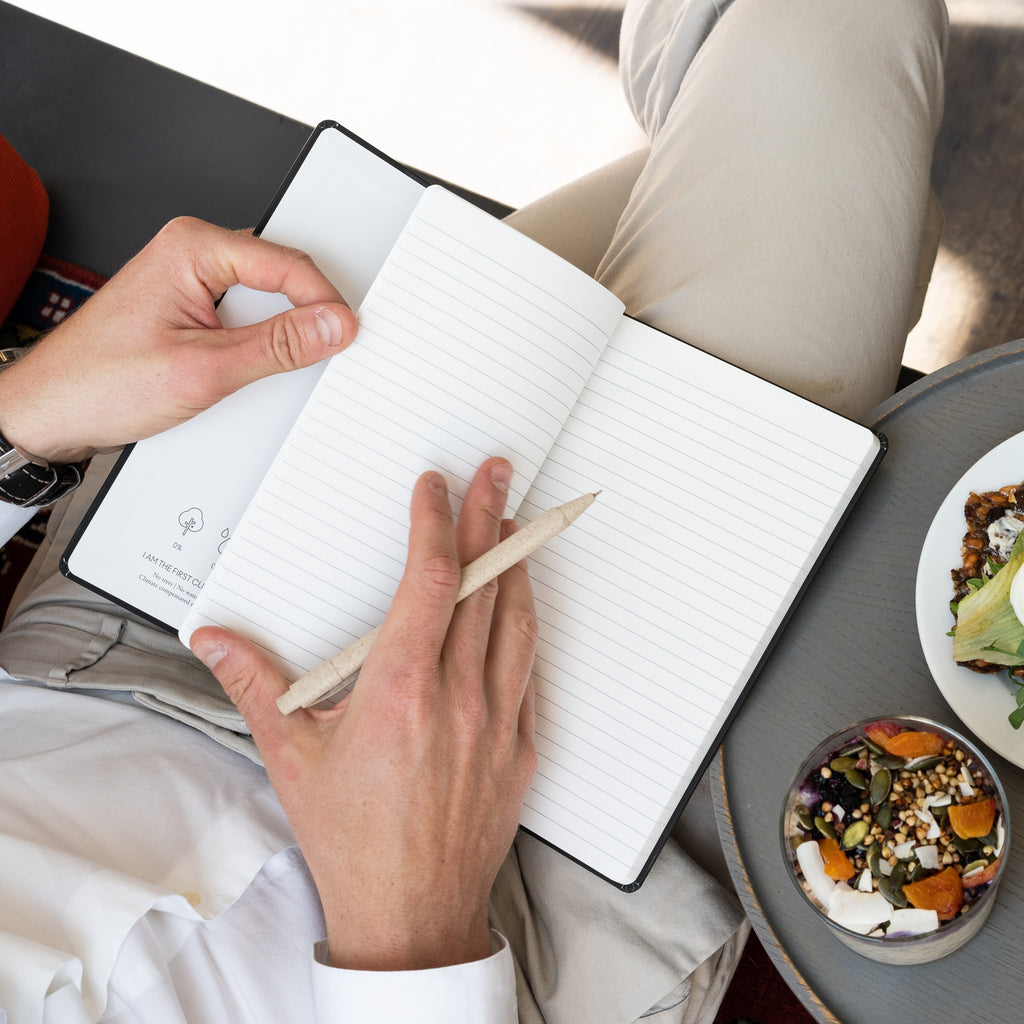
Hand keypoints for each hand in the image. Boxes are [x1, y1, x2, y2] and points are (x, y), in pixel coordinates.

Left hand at [0, 217, 357, 462]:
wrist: (49, 413)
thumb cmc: (98, 383)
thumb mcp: (203, 369)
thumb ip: (276, 347)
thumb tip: (332, 327)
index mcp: (193, 246)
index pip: (287, 264)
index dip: (323, 304)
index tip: (345, 337)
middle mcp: (192, 253)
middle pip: (282, 279)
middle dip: (304, 320)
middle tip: (320, 356)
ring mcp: (192, 282)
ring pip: (266, 303)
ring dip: (278, 338)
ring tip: (270, 371)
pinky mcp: (193, 311)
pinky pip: (246, 321)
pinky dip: (259, 348)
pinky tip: (249, 373)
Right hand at [191, 457, 537, 970]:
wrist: (412, 913)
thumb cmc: (355, 841)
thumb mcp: (292, 757)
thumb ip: (258, 686)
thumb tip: (218, 642)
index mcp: (400, 690)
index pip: (430, 580)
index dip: (436, 522)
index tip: (435, 488)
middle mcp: (457, 697)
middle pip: (482, 584)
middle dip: (487, 517)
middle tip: (495, 474)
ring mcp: (497, 720)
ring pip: (517, 619)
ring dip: (516, 564)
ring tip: (512, 523)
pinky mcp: (519, 744)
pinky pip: (530, 665)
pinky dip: (525, 622)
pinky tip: (520, 603)